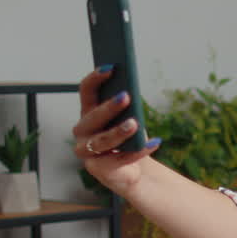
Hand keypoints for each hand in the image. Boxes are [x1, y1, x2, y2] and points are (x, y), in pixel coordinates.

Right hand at [72, 67, 160, 195]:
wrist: (134, 171)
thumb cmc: (130, 139)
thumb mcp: (129, 119)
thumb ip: (127, 107)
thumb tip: (130, 93)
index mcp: (88, 112)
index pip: (86, 91)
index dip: (96, 78)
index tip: (112, 67)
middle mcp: (82, 131)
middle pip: (93, 116)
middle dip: (109, 107)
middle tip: (125, 96)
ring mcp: (86, 151)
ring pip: (103, 140)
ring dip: (119, 131)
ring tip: (135, 124)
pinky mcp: (97, 169)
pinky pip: (119, 159)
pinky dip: (139, 151)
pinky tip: (154, 142)